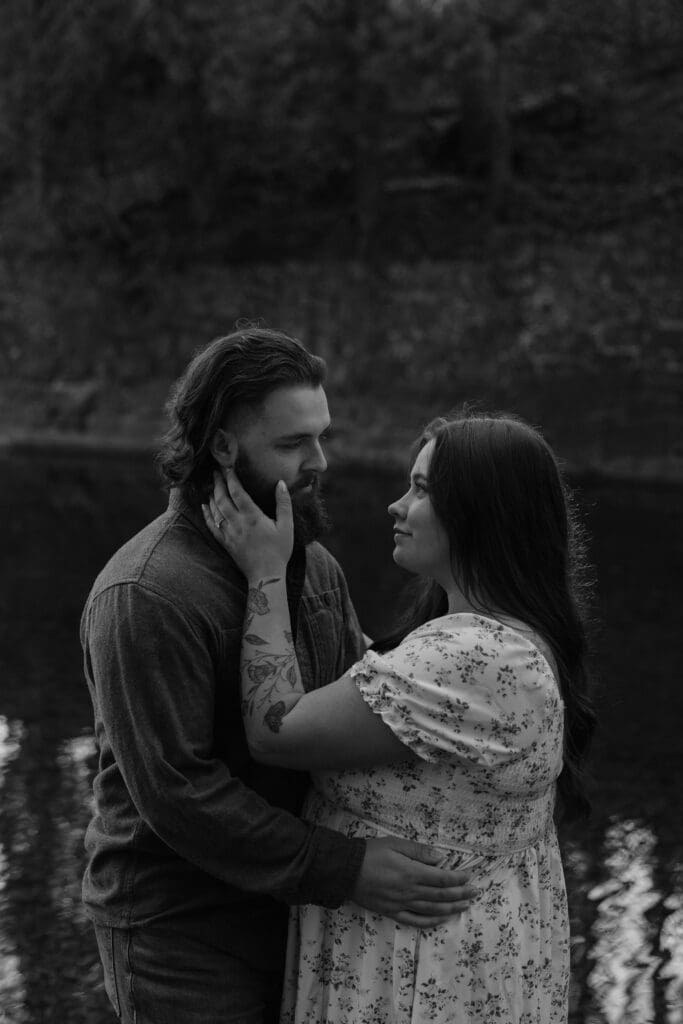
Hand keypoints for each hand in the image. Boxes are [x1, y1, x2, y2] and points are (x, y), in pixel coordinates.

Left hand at [202, 467, 293, 578]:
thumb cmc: (279, 550)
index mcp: (253, 517)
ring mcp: (229, 533)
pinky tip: (204, 506)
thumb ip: (284, 503)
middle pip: (222, 499)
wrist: (266, 575)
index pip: (237, 492)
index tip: (227, 466)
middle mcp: (238, 523)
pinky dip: (207, 515)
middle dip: (218, 483)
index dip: (231, 478)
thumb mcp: (287, 526)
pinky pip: (212, 527)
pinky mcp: (225, 543)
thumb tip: (280, 483)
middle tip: (216, 471)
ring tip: (212, 485)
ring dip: (212, 496)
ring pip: (215, 511)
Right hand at [351, 836, 477, 927]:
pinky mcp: (392, 912)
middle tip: (476, 892)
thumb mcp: (395, 844)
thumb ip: (419, 851)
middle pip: (440, 896)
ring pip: (432, 910)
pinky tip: (441, 919)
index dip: (458, 879)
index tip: (470, 876)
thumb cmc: (370, 853)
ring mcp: (401, 905)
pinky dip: (431, 921)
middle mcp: (409, 892)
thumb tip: (441, 858)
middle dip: (461, 894)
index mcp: (411, 873)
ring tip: (465, 906)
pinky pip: (415, 921)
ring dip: (451, 909)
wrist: (345, 871)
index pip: (442, 879)